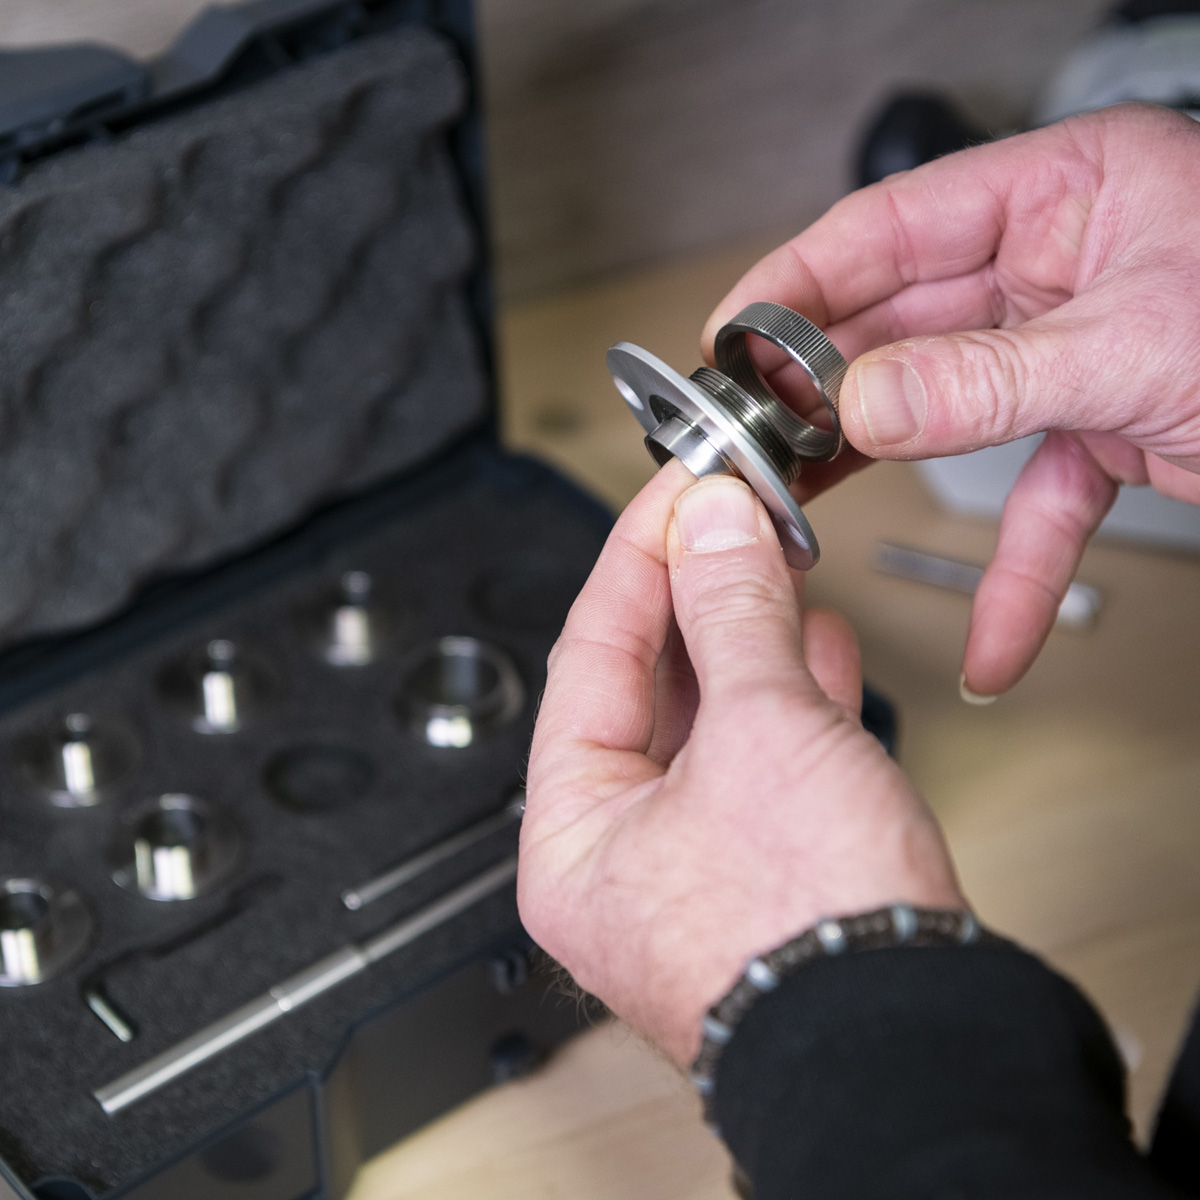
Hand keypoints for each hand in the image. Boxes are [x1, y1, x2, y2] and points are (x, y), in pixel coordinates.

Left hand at [518, 463, 963, 1065]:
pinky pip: (757, 758)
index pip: (587, 656)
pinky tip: (812, 642)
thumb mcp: (762, 733)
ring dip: (744, 634)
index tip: (674, 494)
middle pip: (644, 685)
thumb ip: (730, 614)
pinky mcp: (761, 870)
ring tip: (771, 562)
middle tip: (726, 517)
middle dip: (692, 591)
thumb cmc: (808, 939)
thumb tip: (712, 526)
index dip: (634, 559)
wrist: (911, 1049)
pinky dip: (785, 694)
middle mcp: (619, 857)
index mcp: (570, 836)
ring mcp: (691, 866)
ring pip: (708, 717)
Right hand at [704, 103, 1199, 698]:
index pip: (893, 226)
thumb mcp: (1140, 346)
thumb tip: (863, 402)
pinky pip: (1036, 504)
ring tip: (806, 511)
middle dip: (826, 391)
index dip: (800, 283)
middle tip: (756, 438)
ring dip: (883, 471)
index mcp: (1070, 191)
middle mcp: (1061, 264)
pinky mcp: (1103, 429)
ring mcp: (1075, 349)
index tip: (734, 335)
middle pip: (902, 326)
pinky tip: (989, 642)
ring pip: (946, 413)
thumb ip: (987, 378)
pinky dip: (1014, 573)